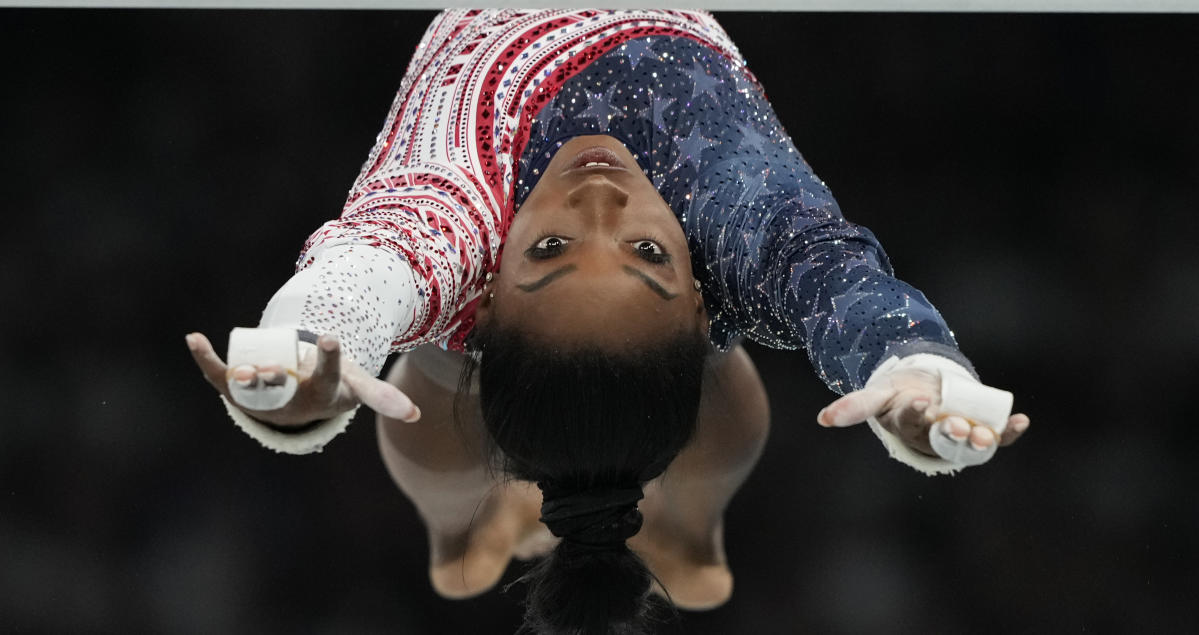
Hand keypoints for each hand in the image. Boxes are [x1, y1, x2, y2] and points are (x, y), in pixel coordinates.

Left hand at [186, 331, 419, 426]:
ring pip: (250, 387)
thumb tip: (416, 417)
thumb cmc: (328, 388)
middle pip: (282, 388)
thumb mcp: (354, 389)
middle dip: (276, 379)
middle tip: (272, 371)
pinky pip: (217, 375)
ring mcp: (261, 396)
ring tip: (240, 370)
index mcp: (320, 393)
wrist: (294, 406)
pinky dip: (204, 357)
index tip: (332, 337)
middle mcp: (288, 399)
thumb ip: (383, 399)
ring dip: (242, 379)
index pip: (327, 376)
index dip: (330, 358)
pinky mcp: (236, 391)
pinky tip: (193, 337)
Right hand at [816, 367, 1028, 459]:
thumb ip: (853, 406)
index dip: (917, 413)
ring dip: (981, 440)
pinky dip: (1009, 431)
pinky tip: (1021, 421)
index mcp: (907, 424)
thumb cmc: (898, 393)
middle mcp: (934, 434)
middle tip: (958, 425)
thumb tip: (822, 420)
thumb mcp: (877, 394)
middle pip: (943, 437)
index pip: (910, 422)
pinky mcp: (981, 430)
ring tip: (986, 434)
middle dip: (951, 433)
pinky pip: (997, 436)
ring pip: (970, 443)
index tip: (922, 403)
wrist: (925, 390)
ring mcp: (959, 434)